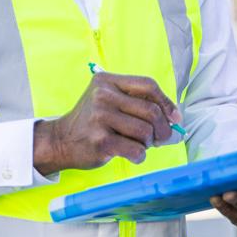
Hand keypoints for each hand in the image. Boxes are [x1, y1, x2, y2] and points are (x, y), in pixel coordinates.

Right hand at [33, 72, 182, 174]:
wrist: (61, 140)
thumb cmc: (92, 122)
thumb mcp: (109, 101)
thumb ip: (137, 104)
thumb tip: (175, 120)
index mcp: (107, 81)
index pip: (148, 85)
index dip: (167, 102)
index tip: (175, 118)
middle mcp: (103, 95)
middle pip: (151, 110)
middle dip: (163, 129)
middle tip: (160, 139)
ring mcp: (100, 117)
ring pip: (145, 132)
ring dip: (148, 144)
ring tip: (136, 144)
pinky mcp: (100, 140)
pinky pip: (136, 150)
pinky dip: (139, 155)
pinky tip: (130, 154)